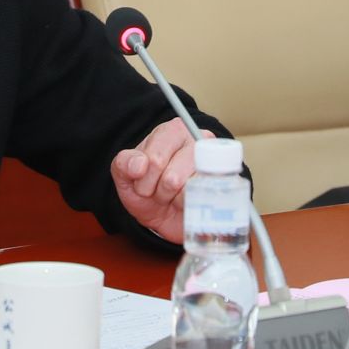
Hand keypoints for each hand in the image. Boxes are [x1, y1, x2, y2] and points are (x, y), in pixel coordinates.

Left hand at [111, 118, 206, 241]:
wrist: (165, 216)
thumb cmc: (147, 190)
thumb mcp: (126, 177)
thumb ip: (124, 164)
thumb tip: (138, 165)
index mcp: (172, 131)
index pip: (155, 159)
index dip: (143, 178)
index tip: (142, 179)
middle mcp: (197, 141)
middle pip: (172, 178)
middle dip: (158, 191)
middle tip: (158, 189)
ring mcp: (214, 164)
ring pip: (187, 191)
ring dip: (173, 200)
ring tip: (172, 195)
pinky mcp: (224, 185)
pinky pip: (202, 202)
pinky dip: (189, 207)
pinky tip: (187, 201)